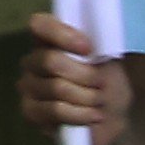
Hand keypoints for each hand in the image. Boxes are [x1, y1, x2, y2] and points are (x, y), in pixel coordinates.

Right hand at [18, 14, 127, 138]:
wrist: (116, 119)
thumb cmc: (113, 84)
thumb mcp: (115, 59)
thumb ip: (102, 43)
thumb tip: (97, 40)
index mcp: (51, 40)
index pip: (39, 25)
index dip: (61, 34)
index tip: (89, 49)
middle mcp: (34, 61)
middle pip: (50, 61)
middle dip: (85, 75)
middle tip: (103, 85)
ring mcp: (29, 87)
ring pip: (56, 87)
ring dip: (88, 97)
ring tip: (101, 102)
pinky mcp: (31, 112)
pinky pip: (55, 110)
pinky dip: (80, 114)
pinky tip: (93, 115)